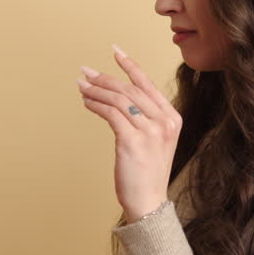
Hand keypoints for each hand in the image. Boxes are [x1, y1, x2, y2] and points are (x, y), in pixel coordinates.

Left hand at [77, 45, 180, 222]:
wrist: (149, 202)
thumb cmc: (147, 173)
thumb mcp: (154, 141)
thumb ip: (143, 118)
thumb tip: (116, 97)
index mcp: (172, 118)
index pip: (147, 84)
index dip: (130, 65)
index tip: (115, 51)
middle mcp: (163, 122)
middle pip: (129, 89)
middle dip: (104, 77)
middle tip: (85, 72)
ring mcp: (149, 132)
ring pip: (118, 99)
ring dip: (96, 90)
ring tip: (81, 86)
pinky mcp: (132, 141)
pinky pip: (110, 114)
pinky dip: (95, 105)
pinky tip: (86, 102)